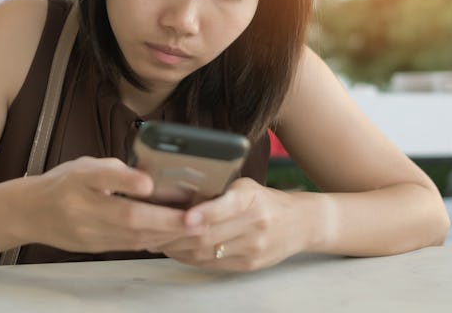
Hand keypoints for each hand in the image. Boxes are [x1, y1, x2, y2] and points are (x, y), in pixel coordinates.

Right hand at [24, 156, 201, 252]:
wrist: (30, 212)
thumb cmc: (63, 183)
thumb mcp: (85, 165)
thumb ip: (116, 170)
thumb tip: (150, 179)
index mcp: (80, 180)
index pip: (104, 177)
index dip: (128, 180)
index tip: (149, 183)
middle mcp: (83, 208)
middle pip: (128, 216)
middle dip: (165, 219)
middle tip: (195, 217)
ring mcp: (88, 232)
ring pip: (132, 237)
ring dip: (166, 234)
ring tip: (193, 228)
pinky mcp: (95, 247)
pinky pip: (129, 246)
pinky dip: (154, 241)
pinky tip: (173, 236)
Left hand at [152, 177, 309, 271]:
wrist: (300, 223)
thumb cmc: (265, 201)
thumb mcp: (246, 187)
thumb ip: (218, 192)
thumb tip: (176, 194)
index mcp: (252, 199)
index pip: (226, 206)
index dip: (204, 213)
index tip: (185, 217)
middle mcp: (255, 224)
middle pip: (210, 235)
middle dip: (176, 235)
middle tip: (151, 230)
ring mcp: (253, 247)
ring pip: (207, 253)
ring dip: (178, 249)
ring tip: (156, 241)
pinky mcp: (249, 264)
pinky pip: (213, 265)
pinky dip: (190, 258)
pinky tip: (177, 251)